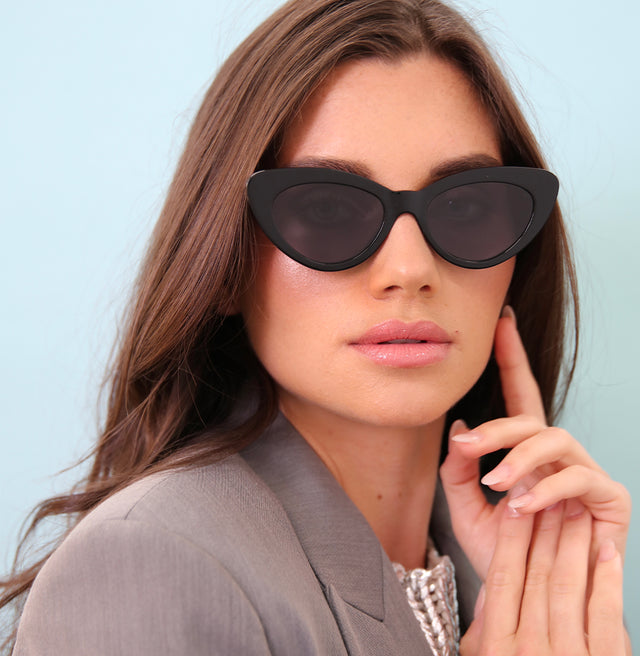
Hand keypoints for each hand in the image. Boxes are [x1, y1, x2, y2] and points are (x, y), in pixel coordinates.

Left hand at [440, 307, 630, 579]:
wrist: (527, 599)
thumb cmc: (502, 551)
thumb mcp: (467, 509)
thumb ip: (460, 469)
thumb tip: (462, 427)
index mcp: (526, 450)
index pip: (520, 394)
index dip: (512, 355)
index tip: (501, 320)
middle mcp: (557, 455)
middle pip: (531, 419)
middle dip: (499, 429)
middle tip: (469, 446)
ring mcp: (585, 473)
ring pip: (556, 441)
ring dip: (522, 458)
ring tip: (498, 484)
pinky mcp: (609, 499)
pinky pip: (579, 479)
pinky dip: (547, 490)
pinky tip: (522, 506)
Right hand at [459, 499, 628, 654]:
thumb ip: (481, 634)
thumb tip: (482, 600)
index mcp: (498, 643)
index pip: (502, 576)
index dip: (510, 536)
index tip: (516, 505)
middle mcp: (529, 647)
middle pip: (536, 573)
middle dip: (544, 528)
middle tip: (550, 495)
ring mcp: (568, 655)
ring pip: (567, 583)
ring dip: (572, 541)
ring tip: (577, 510)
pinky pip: (605, 612)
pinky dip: (608, 577)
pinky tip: (608, 552)